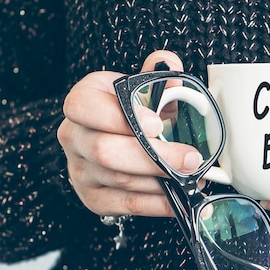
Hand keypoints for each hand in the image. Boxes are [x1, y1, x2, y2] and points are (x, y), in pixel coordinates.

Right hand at [57, 51, 200, 216]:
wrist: (114, 139)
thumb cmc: (132, 112)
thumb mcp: (142, 87)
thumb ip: (157, 74)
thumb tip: (169, 64)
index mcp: (83, 101)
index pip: (86, 107)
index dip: (121, 117)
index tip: (157, 125)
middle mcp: (74, 136)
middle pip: (106, 151)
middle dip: (155, 157)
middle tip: (191, 158)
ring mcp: (80, 169)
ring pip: (120, 180)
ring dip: (163, 180)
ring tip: (195, 176)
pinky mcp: (93, 197)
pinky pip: (127, 204)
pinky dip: (158, 203)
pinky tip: (181, 197)